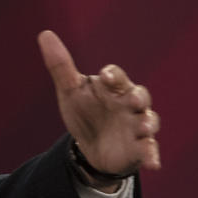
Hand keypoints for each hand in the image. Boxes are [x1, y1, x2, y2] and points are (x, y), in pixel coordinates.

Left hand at [38, 30, 159, 188]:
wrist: (90, 145)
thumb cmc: (85, 110)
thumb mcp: (70, 90)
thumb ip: (60, 65)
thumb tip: (45, 34)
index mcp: (113, 88)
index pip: (116, 77)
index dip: (112, 76)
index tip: (105, 76)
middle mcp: (129, 104)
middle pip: (139, 96)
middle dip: (137, 98)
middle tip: (132, 101)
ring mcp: (137, 126)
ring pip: (149, 121)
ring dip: (147, 124)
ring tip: (142, 128)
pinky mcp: (140, 148)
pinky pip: (149, 150)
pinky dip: (151, 155)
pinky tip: (152, 164)